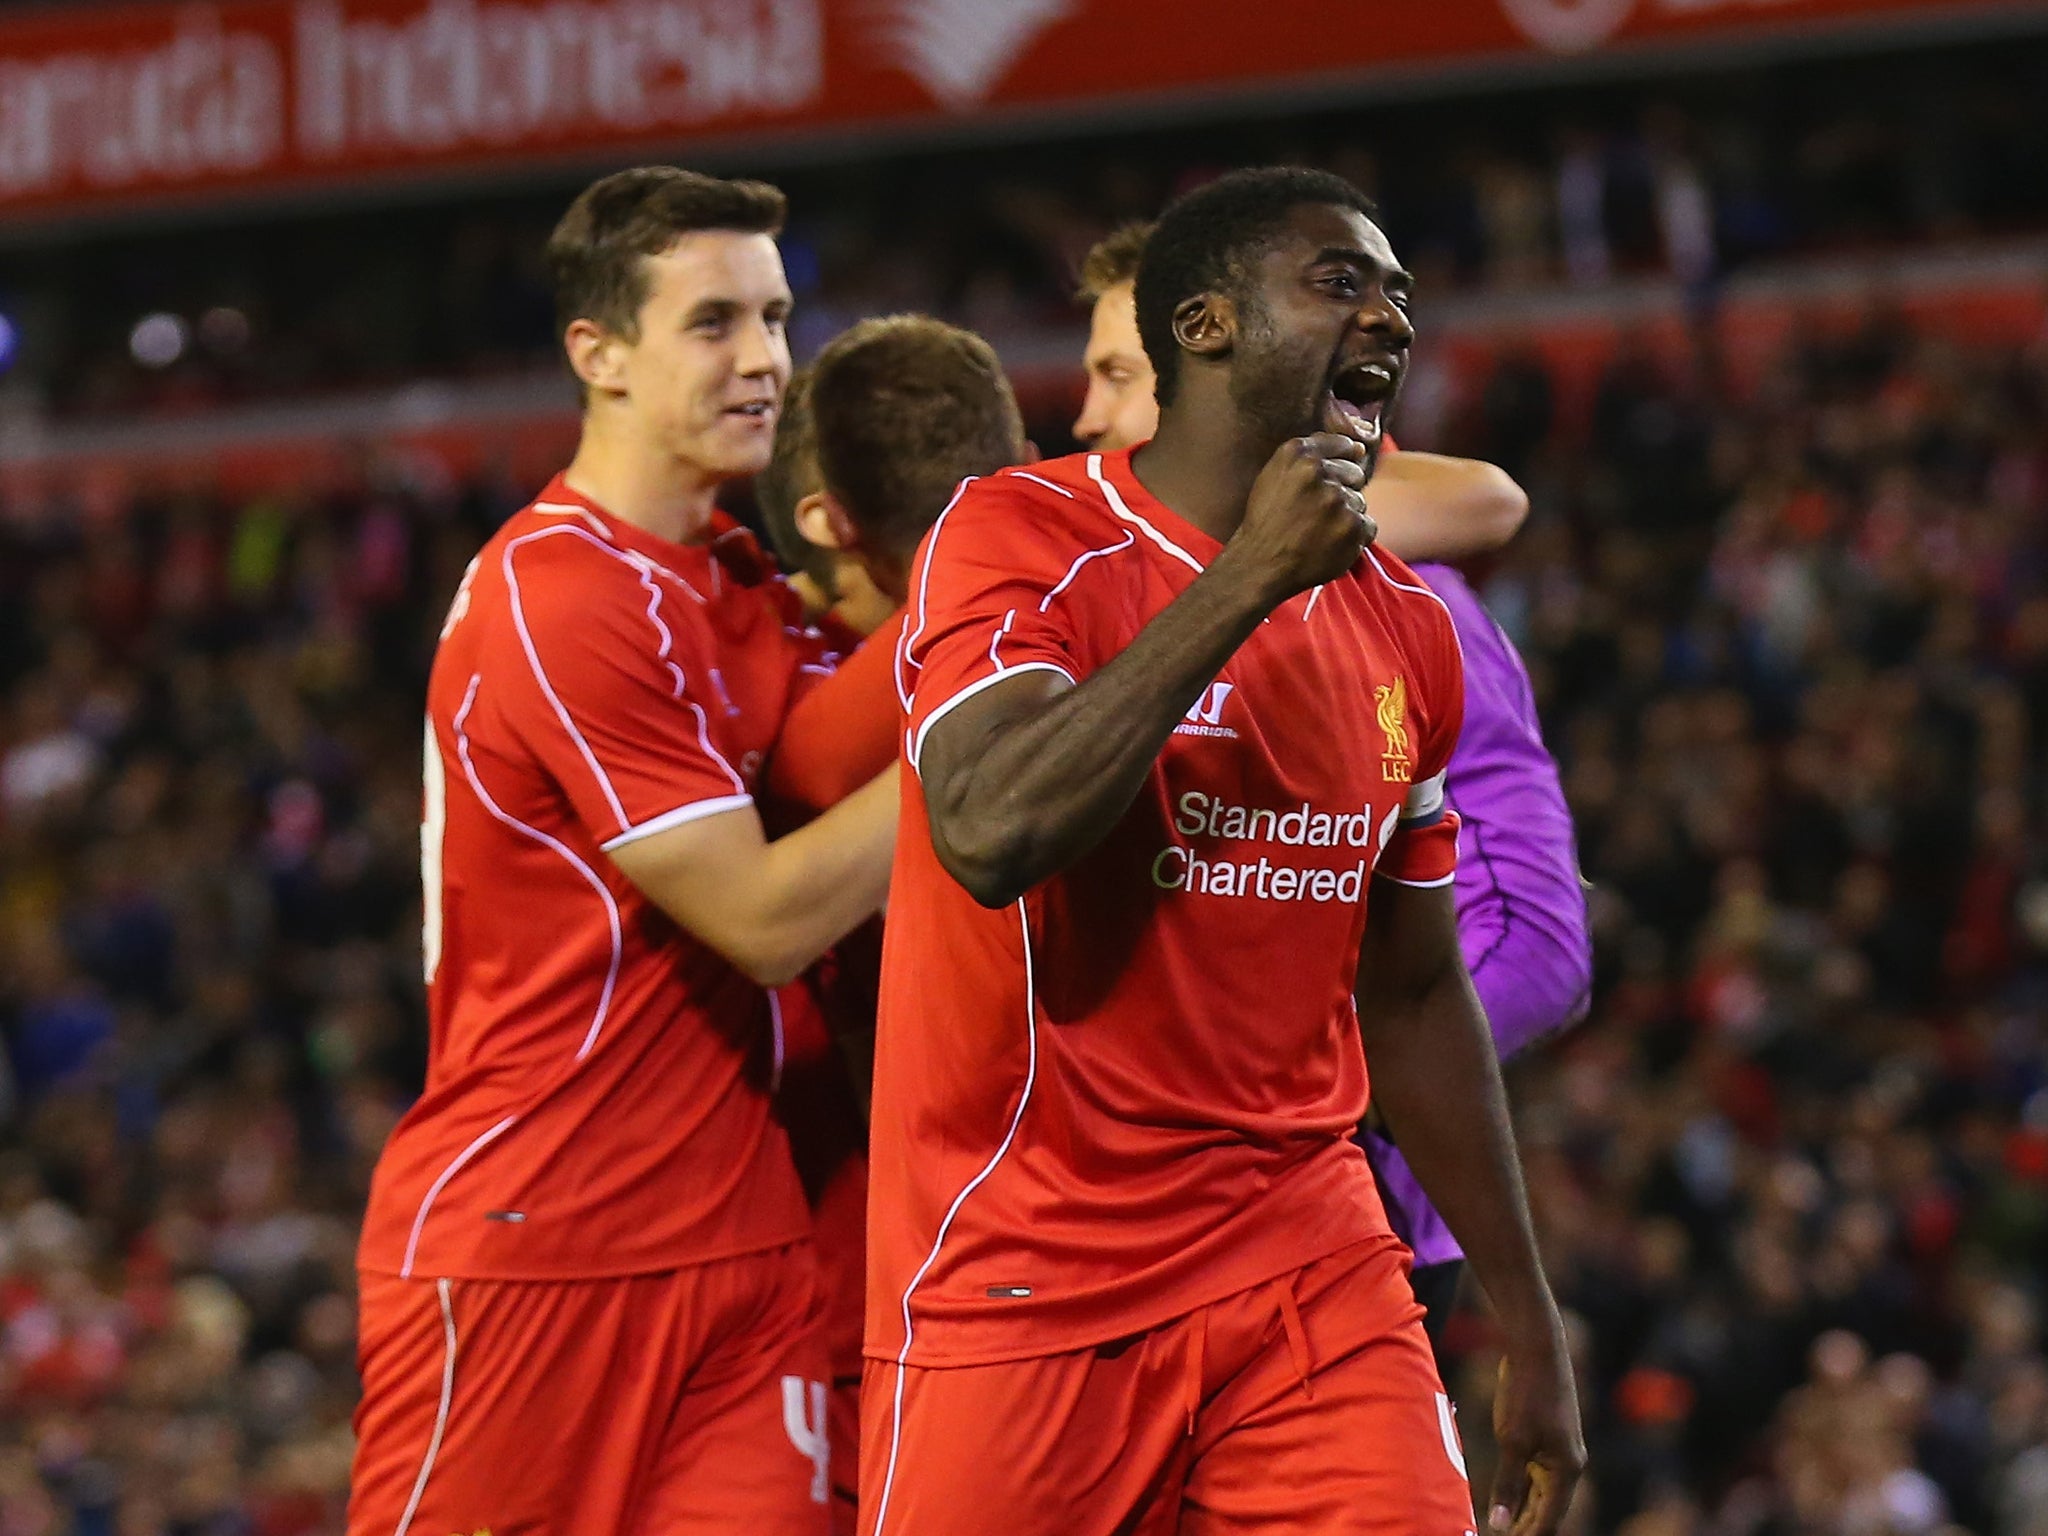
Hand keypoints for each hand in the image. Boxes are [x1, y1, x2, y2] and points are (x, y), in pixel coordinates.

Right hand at [1228, 433, 1376, 602]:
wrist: (1260, 565)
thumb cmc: (1266, 522)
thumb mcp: (1274, 475)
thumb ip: (1310, 455)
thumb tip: (1358, 449)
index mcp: (1298, 455)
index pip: (1342, 444)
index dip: (1339, 462)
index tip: (1328, 481)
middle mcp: (1319, 472)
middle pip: (1354, 473)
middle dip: (1342, 491)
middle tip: (1316, 512)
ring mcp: (1338, 499)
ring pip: (1360, 502)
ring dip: (1345, 517)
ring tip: (1318, 531)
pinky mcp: (1352, 526)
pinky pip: (1368, 526)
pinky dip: (1354, 538)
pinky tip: (1329, 543)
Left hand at [1488, 1336, 1585, 1535]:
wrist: (1536, 1348)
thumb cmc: (1526, 1393)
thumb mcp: (1512, 1440)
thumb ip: (1506, 1484)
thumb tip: (1499, 1523)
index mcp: (1567, 1470)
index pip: (1549, 1520)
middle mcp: (1568, 1465)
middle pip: (1547, 1510)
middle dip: (1524, 1527)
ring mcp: (1558, 1451)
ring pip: (1540, 1493)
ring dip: (1522, 1511)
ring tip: (1500, 1528)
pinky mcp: (1546, 1438)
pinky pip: (1534, 1474)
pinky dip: (1521, 1489)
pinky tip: (1505, 1500)